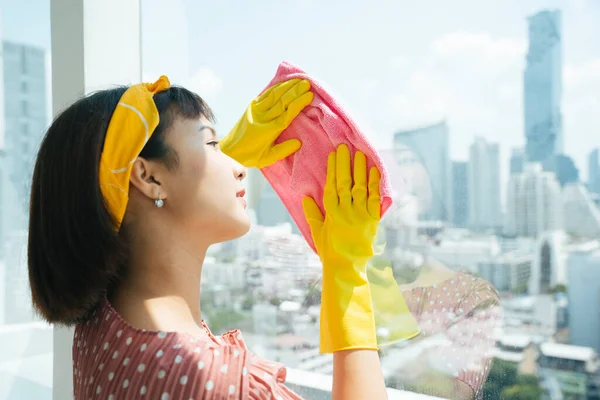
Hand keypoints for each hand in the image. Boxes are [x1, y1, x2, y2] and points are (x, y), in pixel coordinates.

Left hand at [219, 78, 312, 167]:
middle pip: (282, 101)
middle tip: (308, 83)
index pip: (287, 114)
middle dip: (296, 91)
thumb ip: (283, 150)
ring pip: (274, 95)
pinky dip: (276, 87)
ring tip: (299, 79)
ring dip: (288, 86)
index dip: (299, 103)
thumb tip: (299, 142)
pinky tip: (285, 82)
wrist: (229, 150)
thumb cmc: (250, 156)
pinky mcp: (251, 106)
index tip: (309, 96)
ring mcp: (256, 110)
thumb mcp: (267, 158)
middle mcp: (263, 117)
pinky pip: (266, 94)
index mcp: (269, 130)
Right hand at [302, 144, 381, 352]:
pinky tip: (374, 172)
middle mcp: (345, 212)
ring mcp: (360, 216)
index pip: (332, 186)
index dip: (333, 169)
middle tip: (345, 148)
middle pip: (345, 183)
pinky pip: (374, 200)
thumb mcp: (317, 233)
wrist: (346, 268)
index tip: (334, 155)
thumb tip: (305, 198)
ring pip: (360, 188)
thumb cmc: (330, 251)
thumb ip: (312, 215)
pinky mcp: (372, 221)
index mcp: (331, 213)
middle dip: (345, 164)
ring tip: (360, 154)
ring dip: (360, 170)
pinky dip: (374, 185)